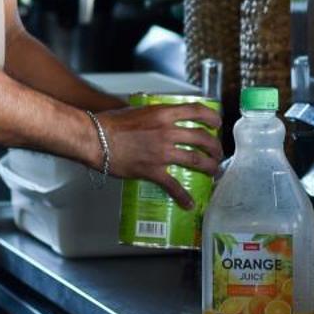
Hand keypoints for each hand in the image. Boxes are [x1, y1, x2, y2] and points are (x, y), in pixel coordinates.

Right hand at [92, 102, 223, 209]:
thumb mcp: (138, 110)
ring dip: (209, 167)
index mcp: (164, 114)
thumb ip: (154, 114)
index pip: (197, 111)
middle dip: (215, 147)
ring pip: (196, 160)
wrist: (96, 139)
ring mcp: (162, 152)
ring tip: (213, 171)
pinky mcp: (153, 171)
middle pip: (202, 138)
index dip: (212, 117)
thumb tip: (162, 117)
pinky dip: (184, 196)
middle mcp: (167, 132)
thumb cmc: (111, 124)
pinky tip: (189, 203)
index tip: (217, 124)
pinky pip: (174, 186)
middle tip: (217, 152)